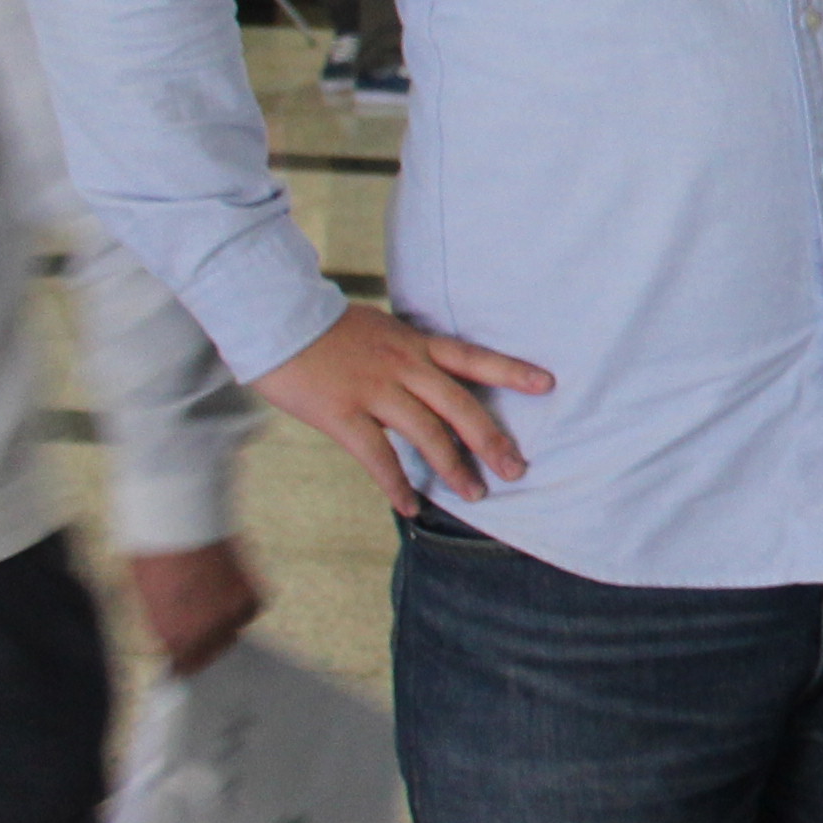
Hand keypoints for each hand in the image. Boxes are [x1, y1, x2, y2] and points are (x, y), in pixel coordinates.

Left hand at [126, 539, 264, 671]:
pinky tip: (226, 582)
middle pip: (215, 651)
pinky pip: (251, 608)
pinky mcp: (253, 597)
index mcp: (175, 639)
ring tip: (212, 596)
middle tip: (203, 623)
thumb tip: (176, 637)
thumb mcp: (150, 602)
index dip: (187, 661)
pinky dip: (242, 600)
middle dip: (208, 641)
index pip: (188, 666)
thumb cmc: (156, 558)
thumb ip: (167, 626)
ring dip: (226, 619)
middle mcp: (206, 634)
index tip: (188, 657)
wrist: (180, 525)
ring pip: (235, 628)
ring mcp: (232, 616)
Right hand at [256, 303, 548, 515]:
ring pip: (427, 434)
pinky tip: (411, 506)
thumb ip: (407, 354)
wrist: (274, 316)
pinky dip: (397, 484)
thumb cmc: (324, 328)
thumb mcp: (379, 329)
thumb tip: (427, 379)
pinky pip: (378, 456)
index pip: (473, 356)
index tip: (548, 384)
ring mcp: (374, 390)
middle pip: (460, 404)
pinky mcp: (343, 413)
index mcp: (414, 344)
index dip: (512, 370)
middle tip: (517, 468)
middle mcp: (403, 366)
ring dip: (453, 468)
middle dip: (491, 439)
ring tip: (476, 495)